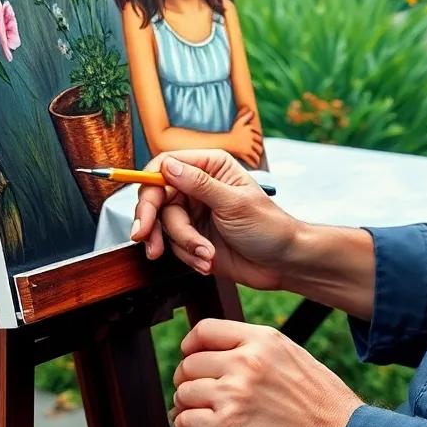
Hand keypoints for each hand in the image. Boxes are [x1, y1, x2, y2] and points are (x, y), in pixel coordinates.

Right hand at [131, 149, 296, 289]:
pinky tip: (207, 261)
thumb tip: (168, 167)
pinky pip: (173, 246)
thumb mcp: (234, 203)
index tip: (145, 209)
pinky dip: (188, 256)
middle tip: (148, 242)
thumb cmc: (268, 225)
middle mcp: (198, 186)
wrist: (282, 262)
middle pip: (157, 197)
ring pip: (164, 225)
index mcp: (211, 166)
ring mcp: (194, 213)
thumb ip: (199, 184)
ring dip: (183, 244)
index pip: (166, 165)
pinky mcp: (192, 237)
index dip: (150, 184)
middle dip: (153, 222)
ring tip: (205, 255)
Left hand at [169, 320, 361, 426]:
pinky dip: (188, 424)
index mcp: (262, 339)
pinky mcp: (226, 425)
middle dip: (188, 377)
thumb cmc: (314, 394)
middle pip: (190, 363)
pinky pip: (185, 420)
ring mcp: (234, 394)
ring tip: (201, 409)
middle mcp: (246, 362)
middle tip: (198, 388)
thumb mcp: (286, 352)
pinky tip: (205, 424)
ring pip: (184, 392)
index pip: (205, 329)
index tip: (190, 354)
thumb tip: (211, 349)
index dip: (191, 344)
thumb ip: (251, 345)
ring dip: (188, 404)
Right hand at [227, 108, 262, 167]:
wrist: (222, 142)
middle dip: (260, 150)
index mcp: (251, 130)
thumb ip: (246, 116)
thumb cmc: (231, 132)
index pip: (259, 137)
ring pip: (257, 153)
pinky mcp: (245, 153)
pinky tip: (255, 166)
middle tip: (260, 154)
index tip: (260, 145)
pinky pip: (252, 159)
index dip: (260, 141)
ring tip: (258, 161)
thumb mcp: (238, 122)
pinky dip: (254, 163)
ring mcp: (248, 146)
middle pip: (259, 146)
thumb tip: (252, 111)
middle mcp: (251, 138)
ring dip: (258, 158)